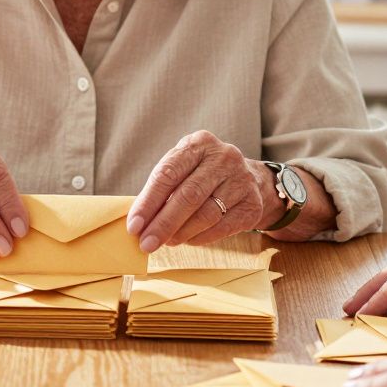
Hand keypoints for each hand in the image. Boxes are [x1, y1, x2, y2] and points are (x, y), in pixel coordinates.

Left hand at [128, 131, 275, 252]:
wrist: (249, 180)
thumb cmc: (203, 175)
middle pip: (188, 196)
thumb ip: (162, 189)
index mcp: (198, 143)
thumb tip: (139, 222)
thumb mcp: (183, 169)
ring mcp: (242, 179)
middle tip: (146, 243)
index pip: (168, 174)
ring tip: (167, 241)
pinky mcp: (253, 204)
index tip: (134, 226)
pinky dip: (200, 237)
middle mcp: (223, 157)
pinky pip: (222, 227)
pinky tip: (188, 239)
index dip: (148, 203)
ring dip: (181, 233)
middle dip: (163, 224)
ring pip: (206, 214)